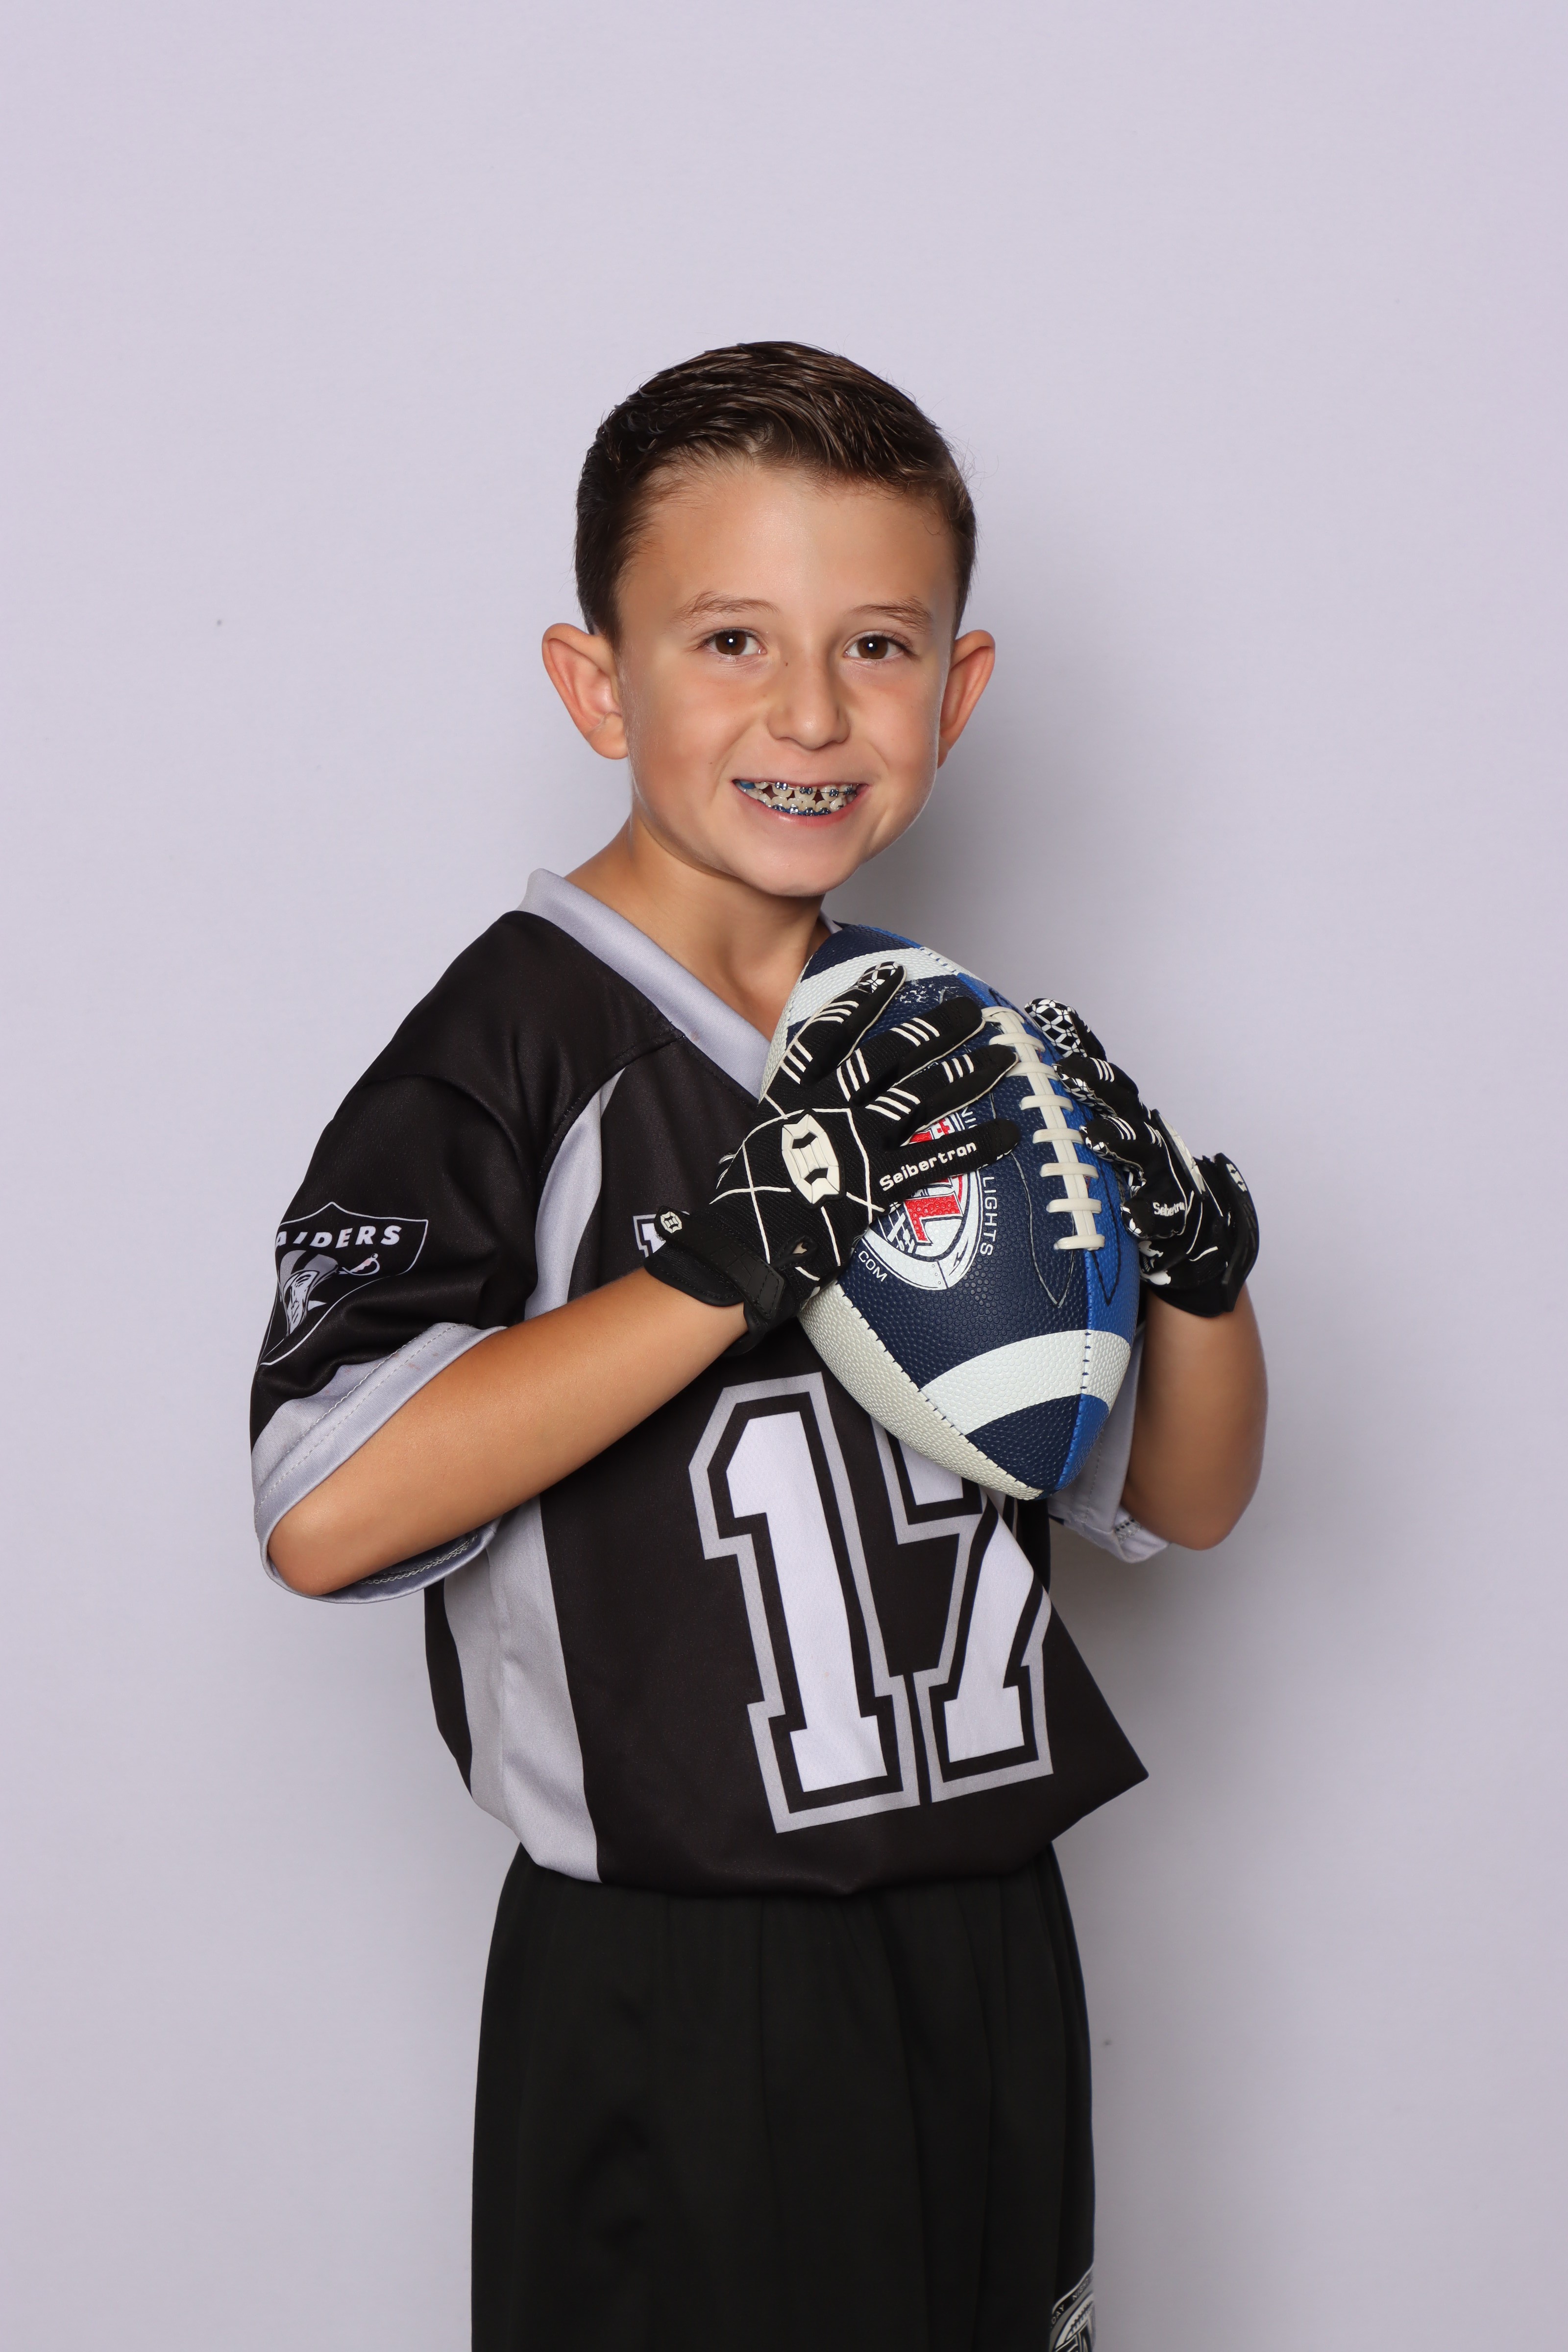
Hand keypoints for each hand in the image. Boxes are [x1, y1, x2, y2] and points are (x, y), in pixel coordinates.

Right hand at [650, 963, 1019, 1340]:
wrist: (744, 1249)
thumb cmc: (749, 1201)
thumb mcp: (763, 1139)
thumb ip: (791, 1116)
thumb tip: (802, 1105)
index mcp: (794, 1093)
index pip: (830, 1033)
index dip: (861, 1001)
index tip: (889, 974)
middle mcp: (828, 1107)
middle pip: (888, 1055)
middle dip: (934, 1029)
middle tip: (968, 1010)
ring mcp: (854, 1141)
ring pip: (920, 1094)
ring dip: (966, 1074)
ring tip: (1001, 1056)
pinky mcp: (877, 1182)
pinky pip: (935, 1156)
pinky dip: (974, 1145)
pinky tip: (1007, 1133)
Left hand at [1025, 998, 1257, 1317]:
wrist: (1193, 1240)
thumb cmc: (1131, 1185)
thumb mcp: (1096, 1148)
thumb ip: (1066, 1110)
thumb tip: (1029, 1043)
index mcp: (1123, 1118)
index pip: (1101, 1076)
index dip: (1080, 1044)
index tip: (1051, 1014)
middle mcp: (1142, 1139)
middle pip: (1122, 1104)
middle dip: (1098, 1085)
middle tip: (1068, 1070)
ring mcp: (1158, 1175)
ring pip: (1140, 1152)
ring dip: (1118, 1140)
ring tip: (1094, 1134)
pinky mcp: (1170, 1218)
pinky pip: (1160, 1216)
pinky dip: (1148, 1215)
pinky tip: (1132, 1217)